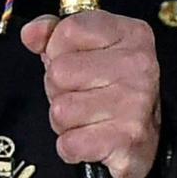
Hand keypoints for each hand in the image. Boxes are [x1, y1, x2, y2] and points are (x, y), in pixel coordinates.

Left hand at [22, 8, 165, 177]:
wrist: (144, 139)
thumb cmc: (111, 91)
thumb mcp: (87, 50)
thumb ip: (55, 34)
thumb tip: (31, 33)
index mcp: (130, 35)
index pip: (69, 30)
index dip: (58, 49)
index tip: (75, 61)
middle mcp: (138, 65)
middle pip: (59, 72)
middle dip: (59, 89)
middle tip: (82, 95)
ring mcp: (135, 103)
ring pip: (60, 110)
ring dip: (65, 121)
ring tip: (87, 117)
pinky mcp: (127, 138)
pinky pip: (68, 143)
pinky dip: (71, 147)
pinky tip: (90, 138)